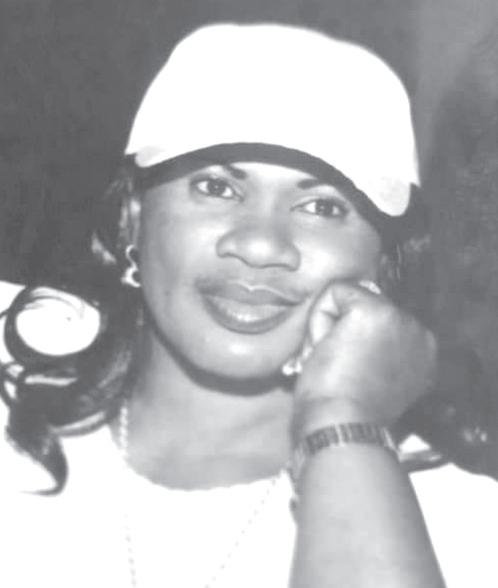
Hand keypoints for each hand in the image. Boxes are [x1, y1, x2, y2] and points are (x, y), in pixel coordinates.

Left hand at [292, 281, 436, 436]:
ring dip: (326, 328)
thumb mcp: (372, 378)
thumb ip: (373, 349)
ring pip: (346, 297)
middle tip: (337, 369)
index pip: (377, 320)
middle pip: (361, 306)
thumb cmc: (347, 412)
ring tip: (333, 362)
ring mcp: (398, 319)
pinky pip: (334, 291)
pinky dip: (318, 318)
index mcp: (422, 351)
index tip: (350, 373)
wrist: (342, 427)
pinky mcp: (372, 311)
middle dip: (338, 332)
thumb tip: (345, 323)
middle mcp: (418, 332)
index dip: (350, 340)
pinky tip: (327, 350)